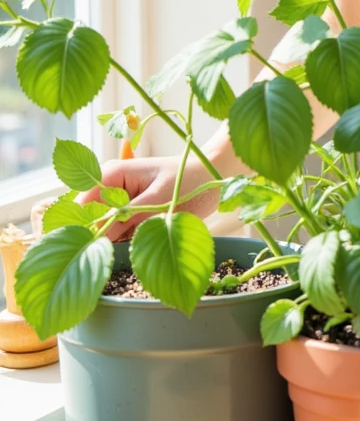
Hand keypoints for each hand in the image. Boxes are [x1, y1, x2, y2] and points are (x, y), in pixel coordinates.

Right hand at [78, 153, 219, 241]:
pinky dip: (127, 241)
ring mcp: (122, 202)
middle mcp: (113, 188)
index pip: (83, 202)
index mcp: (113, 174)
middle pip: (91, 218)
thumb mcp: (160, 197)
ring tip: (137, 242)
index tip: (92, 245)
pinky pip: (120, 233)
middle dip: (100, 235)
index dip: (84, 224)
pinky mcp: (133, 215)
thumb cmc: (189, 179)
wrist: (213, 177)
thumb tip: (102, 235)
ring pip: (105, 229)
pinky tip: (140, 243)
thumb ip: (130, 214)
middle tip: (119, 245)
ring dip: (115, 241)